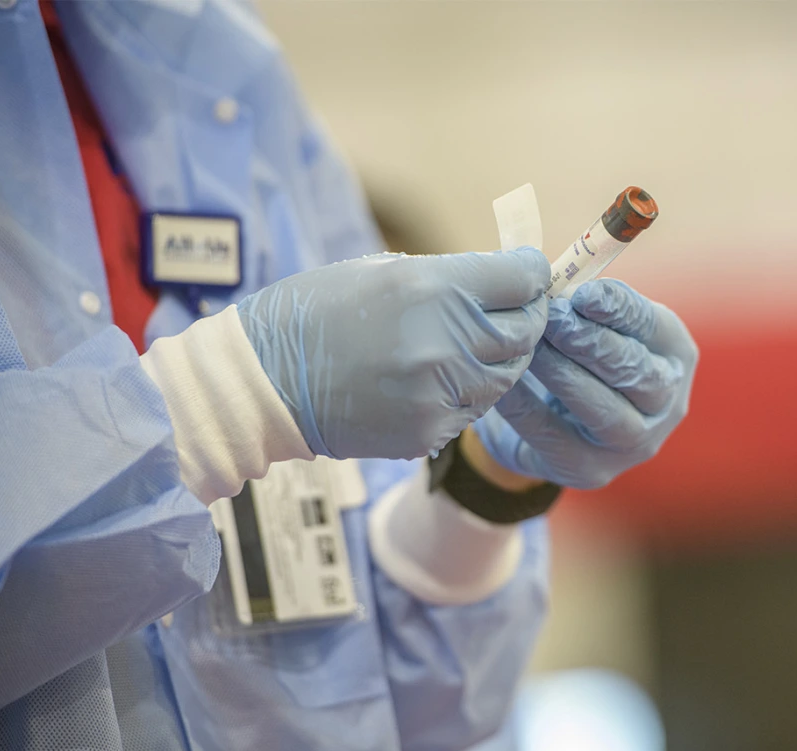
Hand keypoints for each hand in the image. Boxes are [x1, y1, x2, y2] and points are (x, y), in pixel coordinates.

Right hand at [236, 247, 549, 460]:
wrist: (265, 381)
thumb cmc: (318, 312)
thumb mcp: (384, 272)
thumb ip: (451, 279)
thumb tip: (504, 283)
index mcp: (434, 288)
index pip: (522, 280)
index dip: (532, 273)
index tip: (530, 273)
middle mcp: (445, 341)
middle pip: (526, 331)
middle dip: (527, 316)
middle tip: (519, 310)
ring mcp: (439, 393)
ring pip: (507, 375)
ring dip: (501, 357)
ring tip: (476, 344)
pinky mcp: (429, 432)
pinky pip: (474, 409)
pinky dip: (469, 392)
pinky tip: (441, 378)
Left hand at [474, 279, 697, 489]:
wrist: (548, 424)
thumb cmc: (578, 358)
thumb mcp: (591, 324)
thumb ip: (581, 303)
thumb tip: (550, 275)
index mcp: (673, 353)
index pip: (653, 327)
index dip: (619, 308)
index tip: (583, 292)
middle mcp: (667, 402)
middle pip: (636, 371)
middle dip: (591, 341)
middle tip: (552, 317)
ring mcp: (634, 442)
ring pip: (605, 410)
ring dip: (565, 373)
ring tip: (532, 346)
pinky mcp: (591, 469)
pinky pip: (557, 437)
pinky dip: (529, 407)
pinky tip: (507, 382)